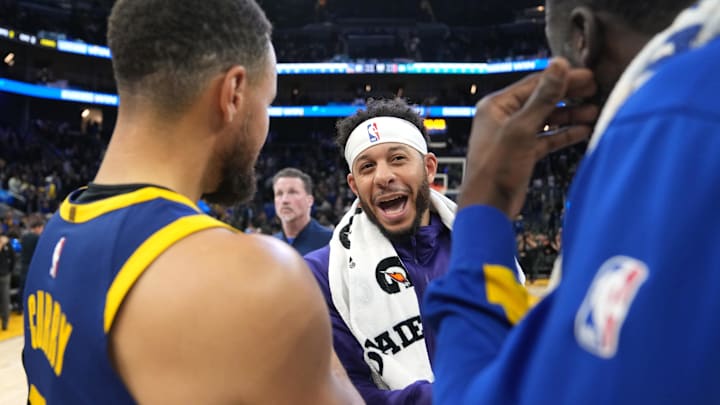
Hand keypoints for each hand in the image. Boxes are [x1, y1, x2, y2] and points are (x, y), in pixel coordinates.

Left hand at [459, 58, 598, 216]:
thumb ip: (543, 97)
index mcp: (496, 106)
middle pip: (541, 99)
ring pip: (546, 119)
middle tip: (596, 89)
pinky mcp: (522, 154)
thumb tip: (559, 64)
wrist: (487, 207)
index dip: (562, 78)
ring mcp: (513, 136)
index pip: (534, 84)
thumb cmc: (497, 167)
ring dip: (570, 115)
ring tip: (595, 111)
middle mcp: (503, 118)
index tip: (588, 75)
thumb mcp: (522, 128)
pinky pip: (546, 138)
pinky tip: (583, 131)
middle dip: (568, 95)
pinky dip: (563, 134)